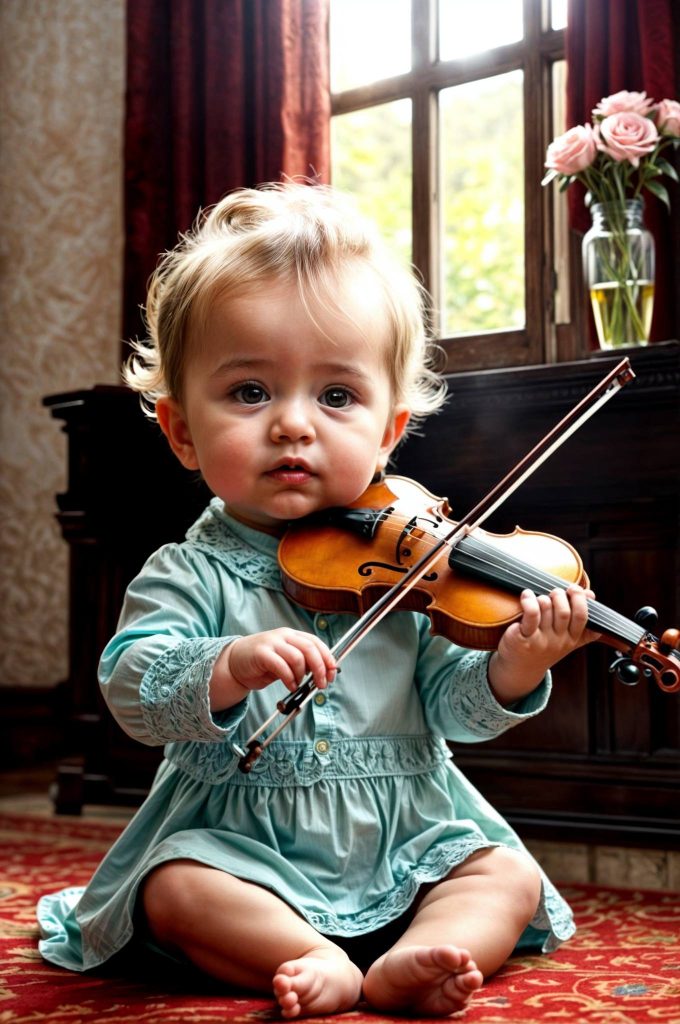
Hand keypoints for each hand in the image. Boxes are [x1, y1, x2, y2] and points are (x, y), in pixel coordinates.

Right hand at [210, 628, 336, 709]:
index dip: (327, 658)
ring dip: (302, 675)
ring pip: (297, 657)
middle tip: (321, 684)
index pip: (316, 642)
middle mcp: (284, 636)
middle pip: (310, 648)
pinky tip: (290, 686)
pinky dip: (289, 679)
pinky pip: (281, 666)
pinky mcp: (261, 653)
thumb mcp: (286, 661)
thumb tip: (323, 673)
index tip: (332, 674)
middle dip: (320, 668)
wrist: (234, 663)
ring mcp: (272, 643)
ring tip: (298, 684)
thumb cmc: (263, 664)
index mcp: (293, 636)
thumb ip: (303, 663)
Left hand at [489, 584, 600, 704]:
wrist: (521, 669)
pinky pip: (530, 615)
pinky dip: (528, 601)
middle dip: (559, 595)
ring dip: (542, 598)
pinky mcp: (523, 639)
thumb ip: (581, 619)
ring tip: (537, 598)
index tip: (574, 589)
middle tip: (553, 592)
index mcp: (572, 639)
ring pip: (546, 608)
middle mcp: (557, 641)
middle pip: (564, 612)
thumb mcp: (567, 638)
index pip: (582, 616)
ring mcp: (540, 641)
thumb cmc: (544, 647)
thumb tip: (590, 594)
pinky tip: (526, 596)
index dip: (580, 599)